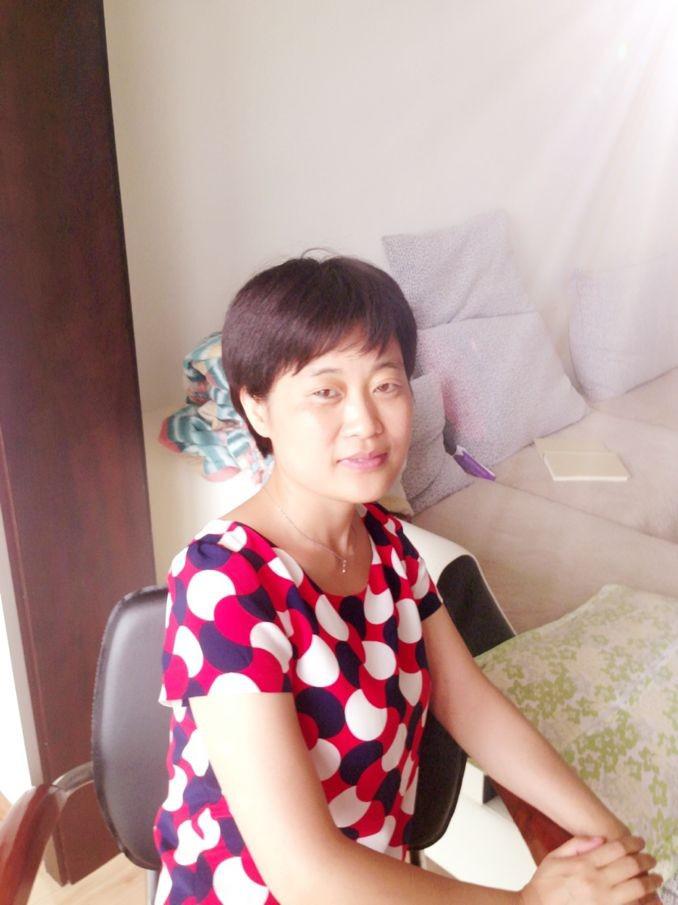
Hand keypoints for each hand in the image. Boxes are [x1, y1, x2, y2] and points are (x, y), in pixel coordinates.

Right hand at [518, 833, 663, 904]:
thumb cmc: (544, 884)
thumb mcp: (555, 857)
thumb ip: (577, 844)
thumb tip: (600, 839)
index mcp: (584, 864)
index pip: (616, 848)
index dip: (632, 843)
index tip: (640, 841)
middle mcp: (596, 881)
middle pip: (630, 866)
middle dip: (645, 860)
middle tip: (651, 858)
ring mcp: (603, 901)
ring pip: (636, 888)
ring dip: (649, 881)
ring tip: (655, 878)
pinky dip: (642, 901)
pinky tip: (646, 897)